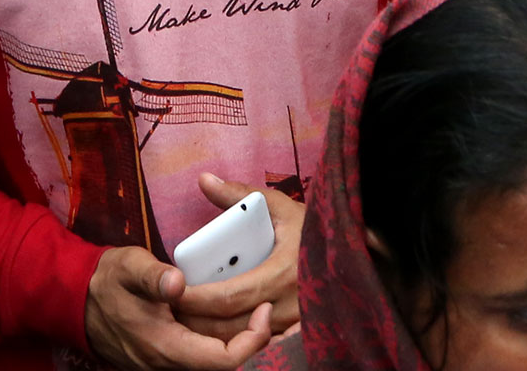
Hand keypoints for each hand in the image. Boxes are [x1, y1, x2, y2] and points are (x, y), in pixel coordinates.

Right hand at [82, 246, 270, 370]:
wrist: (74, 300)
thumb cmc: (106, 281)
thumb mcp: (128, 267)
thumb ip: (153, 276)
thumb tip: (177, 283)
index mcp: (165, 346)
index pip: (223, 361)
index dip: (252, 340)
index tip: (264, 310)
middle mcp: (167, 363)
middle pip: (224, 364)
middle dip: (252, 340)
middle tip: (267, 307)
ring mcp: (165, 363)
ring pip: (213, 361)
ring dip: (238, 341)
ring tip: (257, 310)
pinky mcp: (163, 357)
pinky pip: (200, 356)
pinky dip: (220, 340)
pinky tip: (230, 317)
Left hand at [172, 174, 304, 339]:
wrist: (355, 256)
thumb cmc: (315, 231)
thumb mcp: (281, 208)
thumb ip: (241, 194)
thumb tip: (204, 180)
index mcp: (283, 274)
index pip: (229, 297)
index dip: (196, 299)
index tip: (172, 292)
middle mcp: (290, 306)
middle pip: (230, 326)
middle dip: (196, 321)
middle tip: (171, 309)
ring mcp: (294, 326)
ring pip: (243, 340)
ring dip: (212, 334)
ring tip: (189, 318)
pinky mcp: (297, 336)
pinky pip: (259, 346)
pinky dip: (236, 340)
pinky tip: (219, 330)